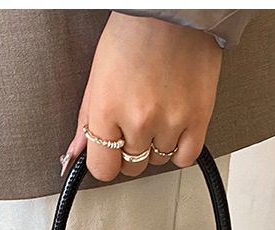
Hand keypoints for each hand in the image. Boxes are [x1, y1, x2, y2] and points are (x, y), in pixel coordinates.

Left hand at [60, 12, 222, 180]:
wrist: (175, 8)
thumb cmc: (136, 31)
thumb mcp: (98, 74)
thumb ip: (87, 120)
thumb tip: (76, 153)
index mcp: (108, 108)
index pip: (102, 169)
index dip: (106, 161)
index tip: (110, 152)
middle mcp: (140, 119)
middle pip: (131, 166)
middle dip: (131, 149)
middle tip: (135, 122)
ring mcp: (171, 121)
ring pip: (158, 160)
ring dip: (156, 144)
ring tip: (157, 111)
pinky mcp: (199, 119)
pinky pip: (185, 157)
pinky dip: (180, 148)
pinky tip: (175, 126)